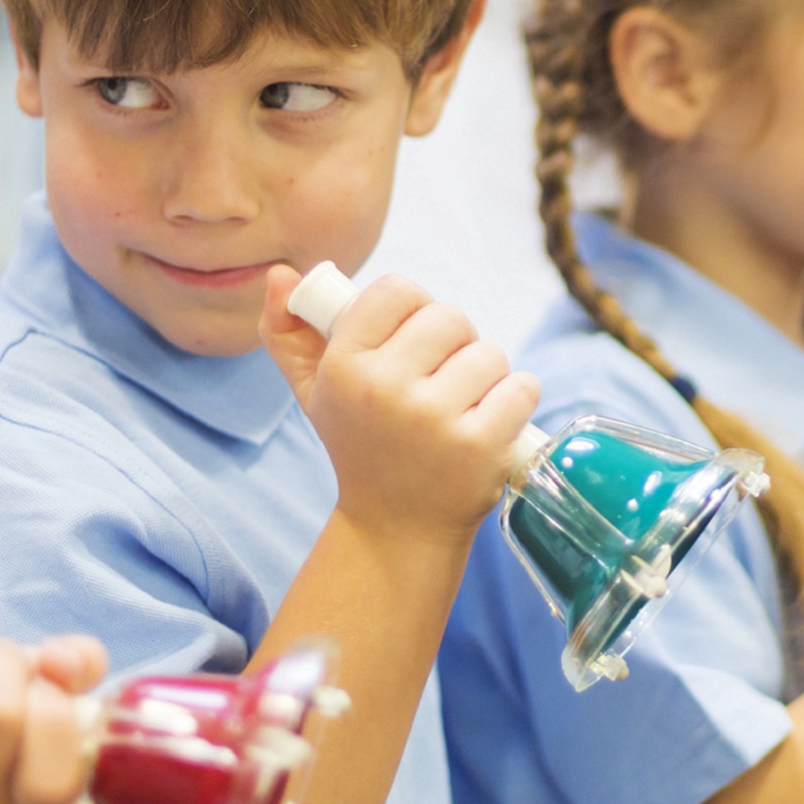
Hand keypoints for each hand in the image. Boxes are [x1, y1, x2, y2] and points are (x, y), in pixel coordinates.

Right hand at [261, 267, 540, 548]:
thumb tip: (281, 274)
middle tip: (440, 379)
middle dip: (454, 344)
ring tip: (462, 407)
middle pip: (450, 317)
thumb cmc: (361, 447)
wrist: (395, 529)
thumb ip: (289, 332)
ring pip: (490, 353)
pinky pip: (522, 387)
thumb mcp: (315, 393)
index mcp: (345, 367)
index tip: (412, 340)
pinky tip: (493, 420)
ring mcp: (435, 419)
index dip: (413, 310)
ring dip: (486, 375)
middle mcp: (386, 389)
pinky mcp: (481, 446)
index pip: (397, 290)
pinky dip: (517, 398)